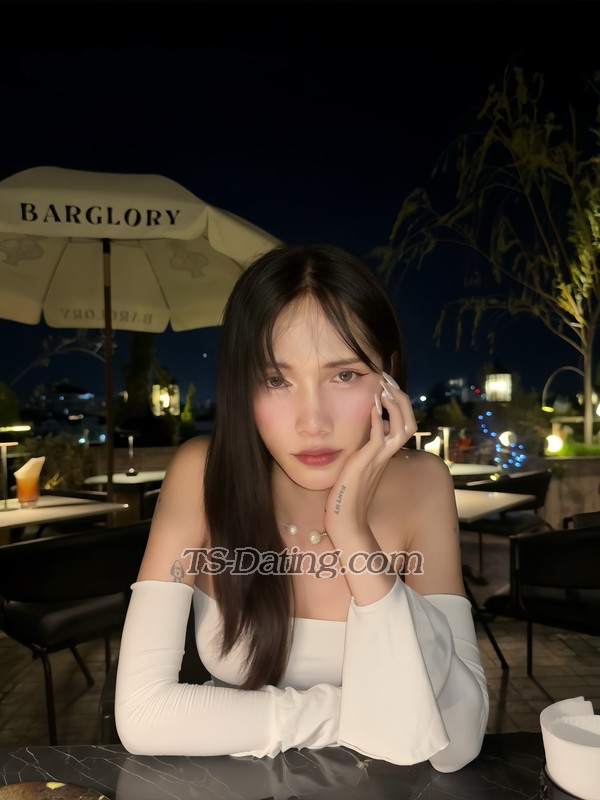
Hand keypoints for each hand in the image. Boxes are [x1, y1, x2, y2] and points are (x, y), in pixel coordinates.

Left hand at [323, 371, 416, 540]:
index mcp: (385, 455)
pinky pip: (379, 440)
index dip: (399, 403)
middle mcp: (386, 456)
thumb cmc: (346, 496)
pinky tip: (371, 407)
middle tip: (387, 378)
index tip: (387, 384)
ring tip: (384, 388)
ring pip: (402, 429)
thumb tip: (364, 430)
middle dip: (401, 398)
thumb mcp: (356, 466)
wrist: (345, 522)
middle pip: (410, 422)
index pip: (403, 423)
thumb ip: (363, 449)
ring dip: (394, 406)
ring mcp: (378, 461)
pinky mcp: (365, 466)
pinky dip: (376, 421)